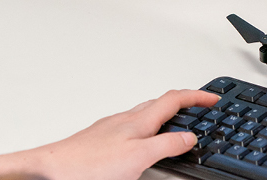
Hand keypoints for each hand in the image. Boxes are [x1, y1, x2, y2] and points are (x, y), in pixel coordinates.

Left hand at [0, 89, 220, 179]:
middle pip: (161, 102)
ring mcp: (113, 128)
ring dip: (167, 114)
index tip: (214, 97)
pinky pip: (134, 126)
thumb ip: (166, 144)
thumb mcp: (138, 157)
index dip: (198, 96)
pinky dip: (149, 127)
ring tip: (180, 122)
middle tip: (201, 105)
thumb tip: (189, 136)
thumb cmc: (88, 165)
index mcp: (140, 120)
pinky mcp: (102, 140)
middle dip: (184, 102)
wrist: (52, 170)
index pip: (175, 98)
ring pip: (146, 114)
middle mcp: (126, 119)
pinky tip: (145, 140)